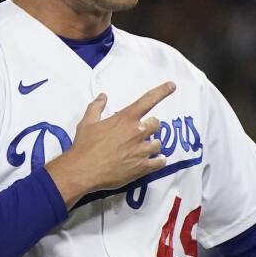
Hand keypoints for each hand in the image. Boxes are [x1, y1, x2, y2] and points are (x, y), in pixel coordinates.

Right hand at [46, 81, 175, 205]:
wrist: (83, 171)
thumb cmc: (84, 145)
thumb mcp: (87, 122)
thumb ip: (96, 107)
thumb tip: (102, 96)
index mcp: (126, 118)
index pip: (148, 100)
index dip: (162, 91)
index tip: (172, 86)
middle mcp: (138, 132)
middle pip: (156, 124)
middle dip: (150, 127)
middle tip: (139, 133)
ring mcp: (142, 150)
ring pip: (158, 144)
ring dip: (152, 145)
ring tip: (142, 149)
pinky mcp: (143, 167)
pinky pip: (160, 161)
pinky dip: (159, 160)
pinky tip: (154, 161)